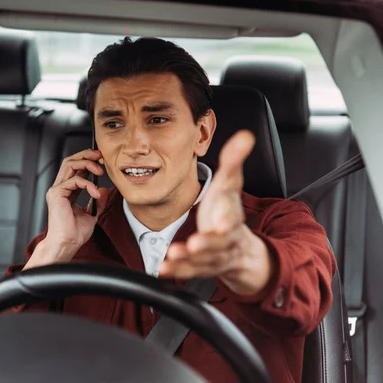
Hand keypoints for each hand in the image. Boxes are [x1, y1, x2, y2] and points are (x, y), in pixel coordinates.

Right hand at [25, 149, 108, 268]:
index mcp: (67, 192)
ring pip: (70, 164)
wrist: (67, 244)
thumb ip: (96, 201)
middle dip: (86, 155)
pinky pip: (74, 180)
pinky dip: (88, 184)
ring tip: (100, 170)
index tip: (102, 160)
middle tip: (100, 155)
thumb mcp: (91, 214)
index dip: (88, 161)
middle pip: (70, 161)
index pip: (76, 169)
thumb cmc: (75, 233)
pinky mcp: (56, 193)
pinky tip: (95, 193)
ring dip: (87, 163)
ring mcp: (57, 190)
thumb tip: (103, 189)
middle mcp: (60, 188)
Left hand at [159, 130, 273, 296]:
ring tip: (173, 256)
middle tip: (193, 245)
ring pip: (202, 261)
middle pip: (217, 245)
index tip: (219, 227)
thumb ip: (233, 161)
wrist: (238, 245)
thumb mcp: (231, 185)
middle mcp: (225, 241)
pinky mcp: (200, 266)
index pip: (232, 222)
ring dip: (188, 260)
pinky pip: (189, 271)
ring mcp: (212, 256)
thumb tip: (245, 136)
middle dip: (206, 245)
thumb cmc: (227, 210)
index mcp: (231, 220)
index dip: (226, 225)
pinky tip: (162, 269)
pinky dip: (176, 272)